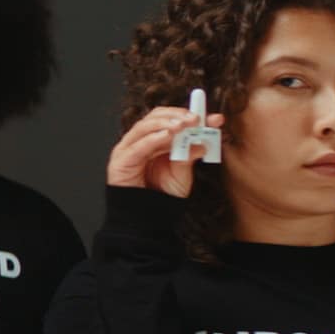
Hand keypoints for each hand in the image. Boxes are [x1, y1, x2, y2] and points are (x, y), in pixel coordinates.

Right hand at [106, 105, 224, 196]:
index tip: (213, 119)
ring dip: (166, 123)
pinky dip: (153, 138)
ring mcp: (129, 149)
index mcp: (156, 141)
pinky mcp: (121, 160)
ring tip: (183, 125)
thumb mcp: (182, 173)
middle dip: (177, 115)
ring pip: (145, 126)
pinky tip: (168, 135)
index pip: (172, 120)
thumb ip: (189, 156)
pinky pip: (137, 145)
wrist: (146, 218)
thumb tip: (204, 141)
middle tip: (195, 119)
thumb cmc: (161, 196)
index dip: (191, 116)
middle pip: (156, 117)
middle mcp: (142, 141)